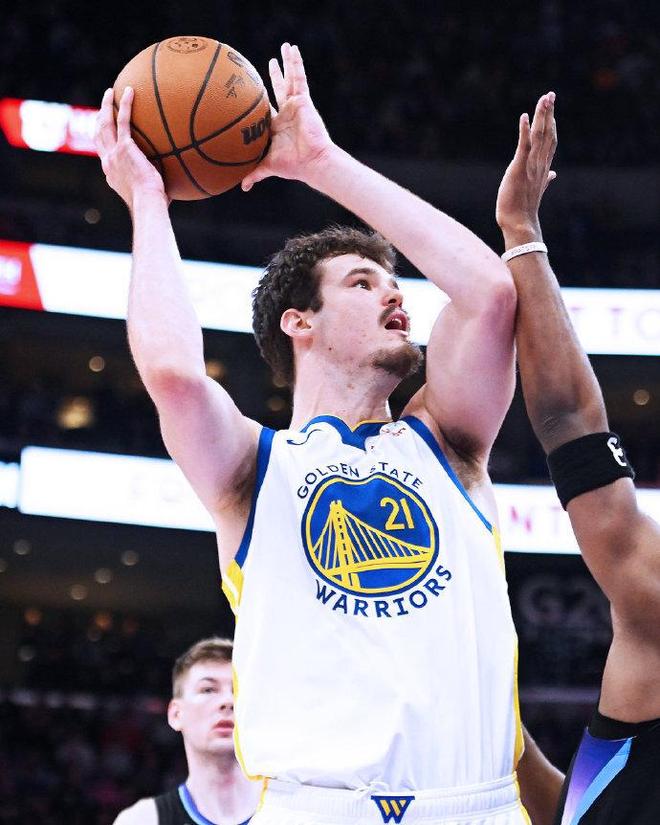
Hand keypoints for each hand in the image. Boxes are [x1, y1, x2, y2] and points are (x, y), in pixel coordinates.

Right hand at [95, 87, 167, 210]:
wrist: (149, 204)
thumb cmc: (155, 204)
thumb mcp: (151, 193)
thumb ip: (156, 184)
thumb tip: (174, 184)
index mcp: (112, 174)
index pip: (104, 153)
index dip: (103, 140)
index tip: (107, 131)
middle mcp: (108, 162)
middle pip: (98, 135)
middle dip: (99, 118)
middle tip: (104, 105)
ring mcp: (114, 154)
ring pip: (104, 124)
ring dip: (106, 106)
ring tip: (111, 92)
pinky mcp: (124, 147)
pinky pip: (122, 120)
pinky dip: (125, 104)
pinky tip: (130, 91)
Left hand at [241, 43, 332, 190]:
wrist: (311, 162)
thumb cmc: (292, 166)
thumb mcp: (267, 166)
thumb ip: (254, 173)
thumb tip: (243, 187)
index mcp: (276, 127)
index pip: (266, 109)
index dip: (260, 99)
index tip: (253, 90)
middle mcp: (286, 114)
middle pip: (279, 89)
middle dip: (275, 76)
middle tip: (271, 61)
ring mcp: (296, 106)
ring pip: (290, 79)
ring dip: (287, 63)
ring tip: (286, 46)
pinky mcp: (304, 101)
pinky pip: (299, 78)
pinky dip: (296, 63)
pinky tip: (293, 49)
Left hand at [496, 92, 556, 244]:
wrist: (519, 224)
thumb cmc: (523, 208)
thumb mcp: (536, 190)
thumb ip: (545, 179)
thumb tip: (553, 175)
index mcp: (543, 167)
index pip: (551, 141)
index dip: (552, 123)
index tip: (552, 108)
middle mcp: (540, 164)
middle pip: (548, 133)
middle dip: (549, 113)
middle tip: (550, 94)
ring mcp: (531, 166)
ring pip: (539, 136)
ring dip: (542, 116)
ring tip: (544, 99)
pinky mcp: (519, 169)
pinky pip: (524, 147)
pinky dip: (525, 131)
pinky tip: (524, 117)